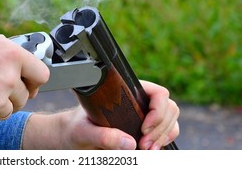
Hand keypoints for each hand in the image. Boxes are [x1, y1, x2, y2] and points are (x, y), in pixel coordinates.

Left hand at [22, 81, 178, 149]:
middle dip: (161, 127)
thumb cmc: (75, 127)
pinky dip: (163, 141)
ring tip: (147, 148)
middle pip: (169, 107)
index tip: (144, 128)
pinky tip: (150, 149)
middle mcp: (138, 102)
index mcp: (125, 93)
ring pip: (171, 120)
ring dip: (164, 135)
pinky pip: (166, 132)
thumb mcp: (83, 131)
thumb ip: (102, 135)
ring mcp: (143, 116)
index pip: (157, 93)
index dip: (158, 110)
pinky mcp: (144, 130)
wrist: (71, 136)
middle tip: (144, 145)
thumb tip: (129, 143)